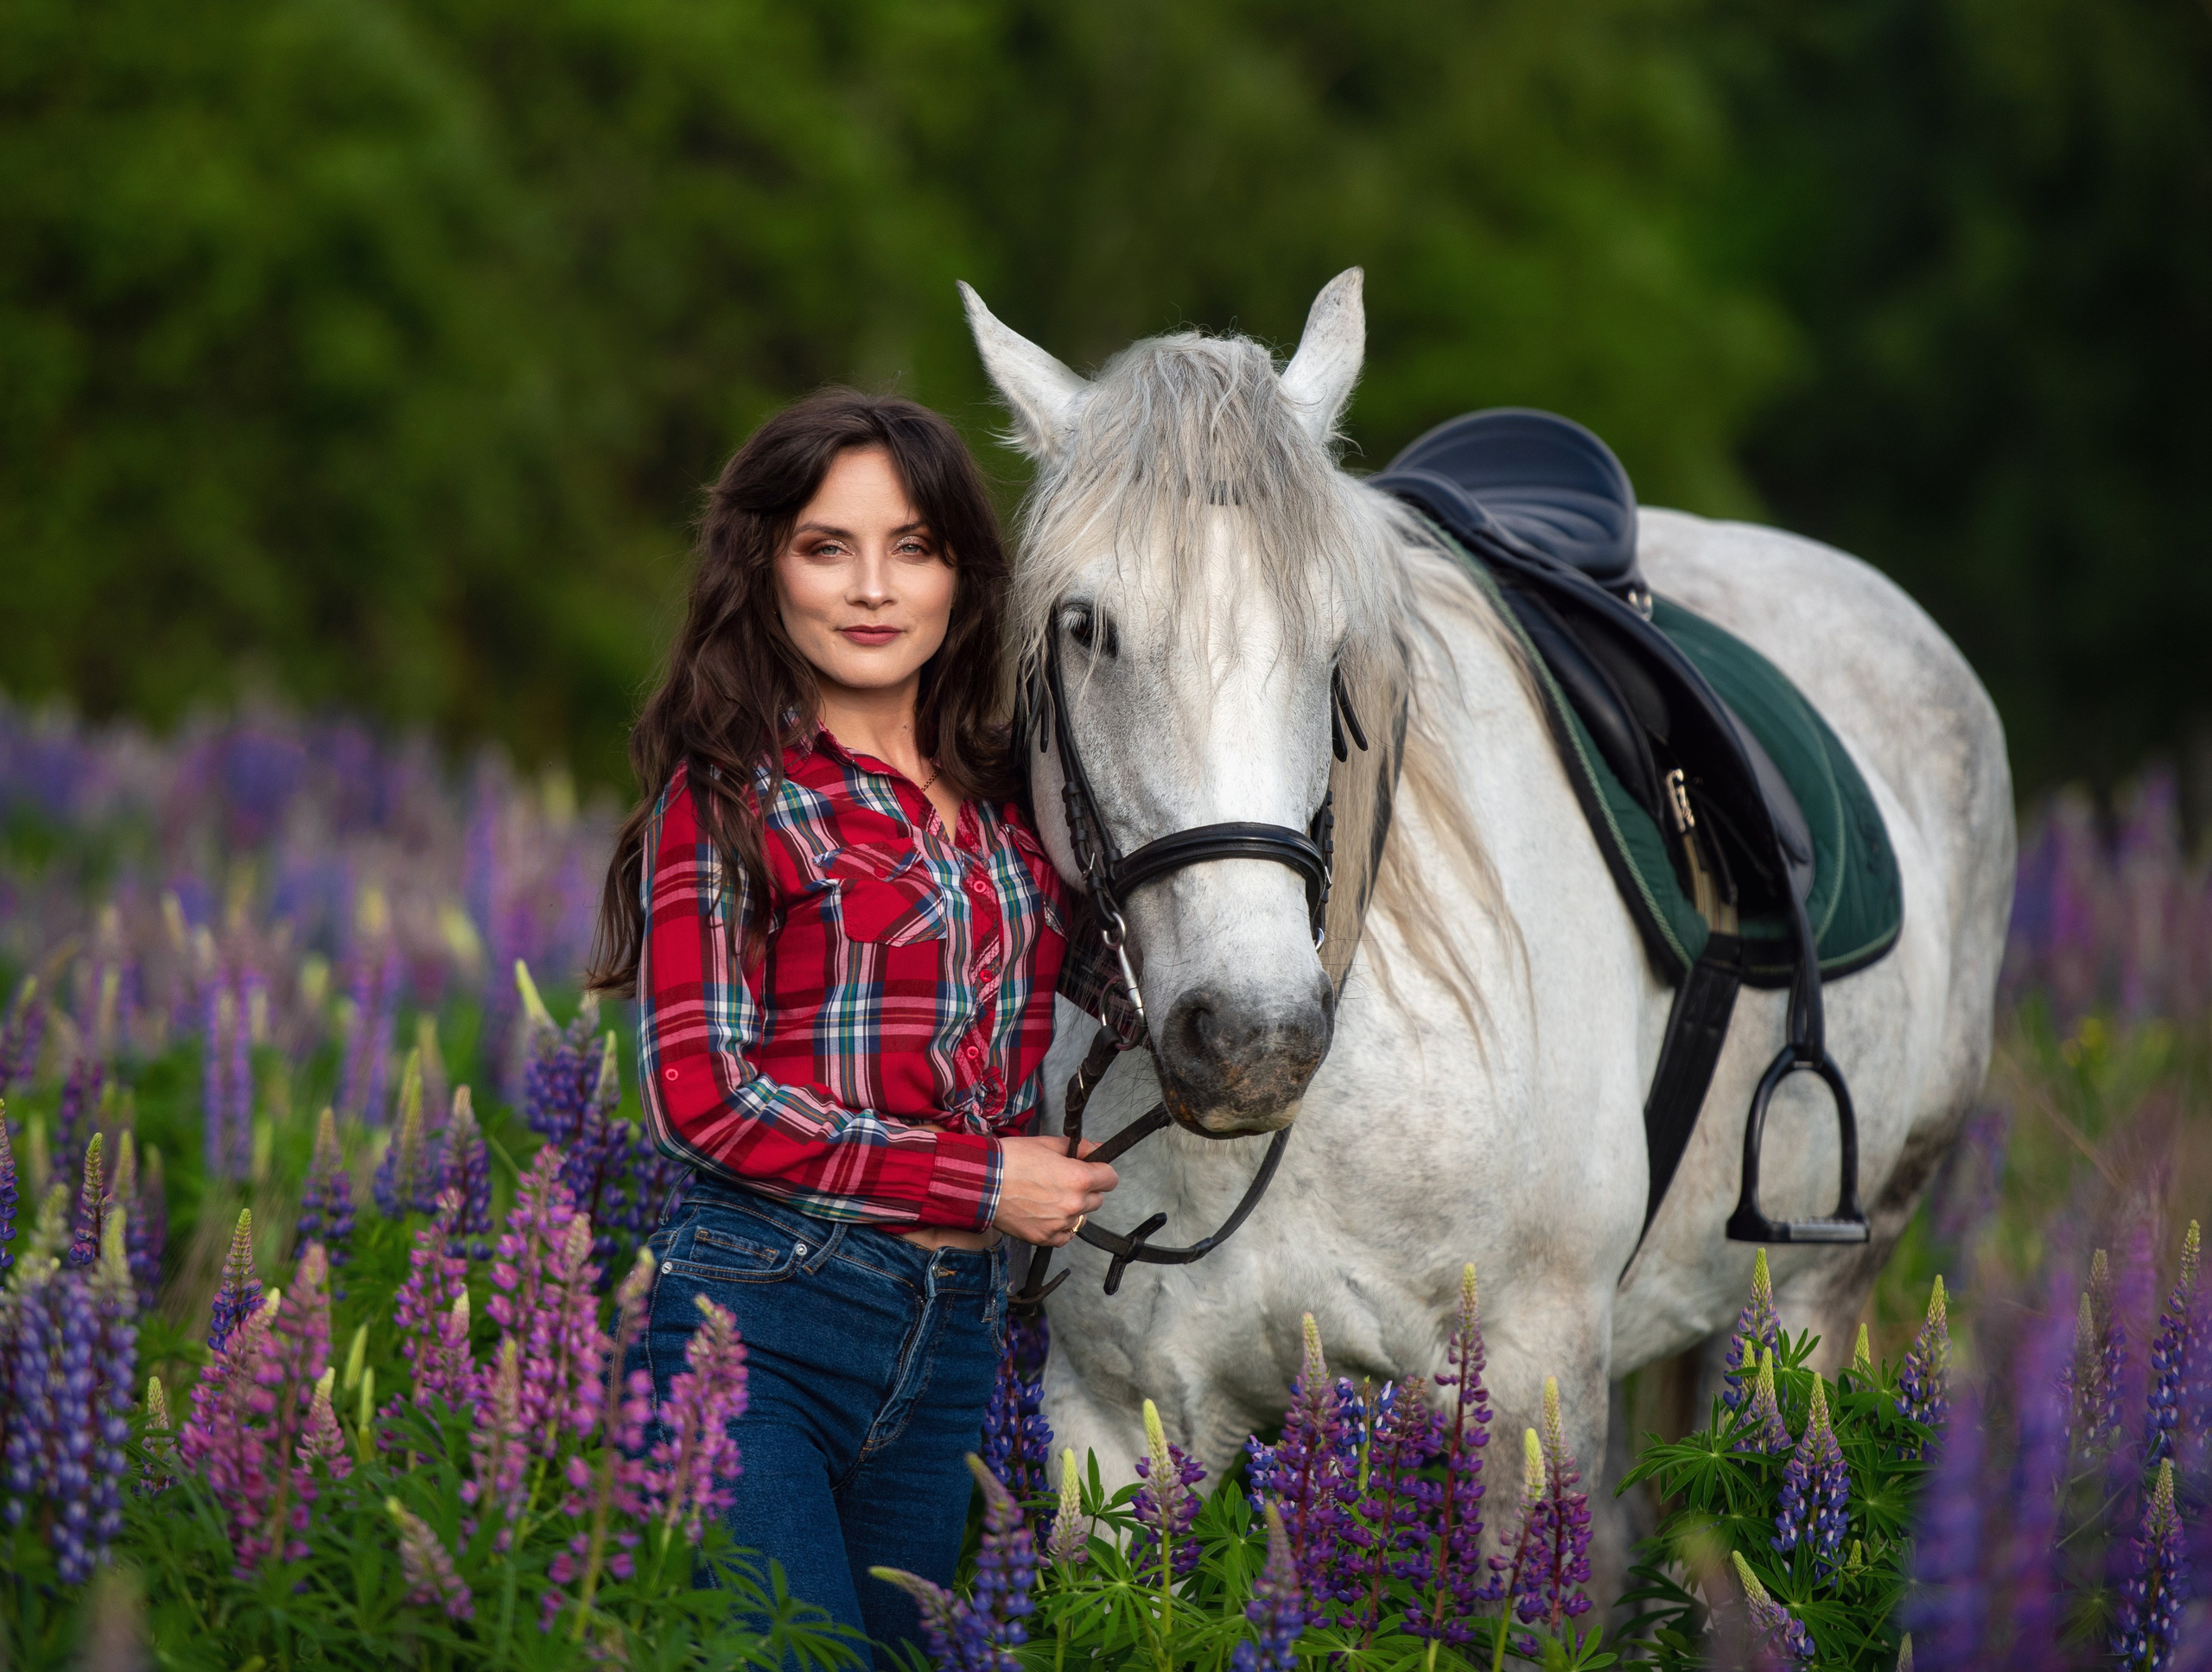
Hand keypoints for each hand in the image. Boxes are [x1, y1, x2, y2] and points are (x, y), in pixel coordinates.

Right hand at [993, 1135, 1117, 1246]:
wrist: (982, 1183)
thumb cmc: (1011, 1160)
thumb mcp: (1047, 1144)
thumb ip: (1077, 1148)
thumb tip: (1096, 1150)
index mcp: (1079, 1178)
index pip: (1111, 1179)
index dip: (1101, 1172)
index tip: (1093, 1171)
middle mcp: (1074, 1204)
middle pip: (1097, 1200)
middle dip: (1086, 1190)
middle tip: (1063, 1182)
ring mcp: (1060, 1224)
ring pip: (1080, 1219)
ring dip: (1072, 1209)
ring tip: (1048, 1198)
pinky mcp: (1044, 1238)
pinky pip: (1065, 1236)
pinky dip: (1059, 1227)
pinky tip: (1045, 1214)